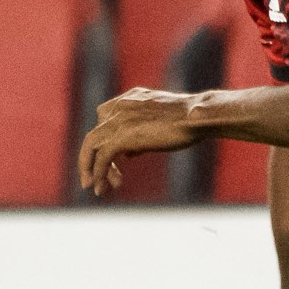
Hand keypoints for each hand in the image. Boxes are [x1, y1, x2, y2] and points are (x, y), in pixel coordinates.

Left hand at [78, 88, 202, 195]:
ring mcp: (120, 120)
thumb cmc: (189, 121)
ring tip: (96, 188)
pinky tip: (102, 187)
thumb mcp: (159, 124)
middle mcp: (120, 106)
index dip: (106, 142)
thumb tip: (127, 154)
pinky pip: (102, 157)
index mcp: (129, 99)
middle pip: (95, 134)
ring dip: (90, 168)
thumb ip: (140, 135)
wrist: (199, 117)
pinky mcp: (124, 135)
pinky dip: (99, 173)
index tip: (118, 163)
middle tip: (94, 181)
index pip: (104, 120)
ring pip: (91, 145)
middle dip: (91, 159)